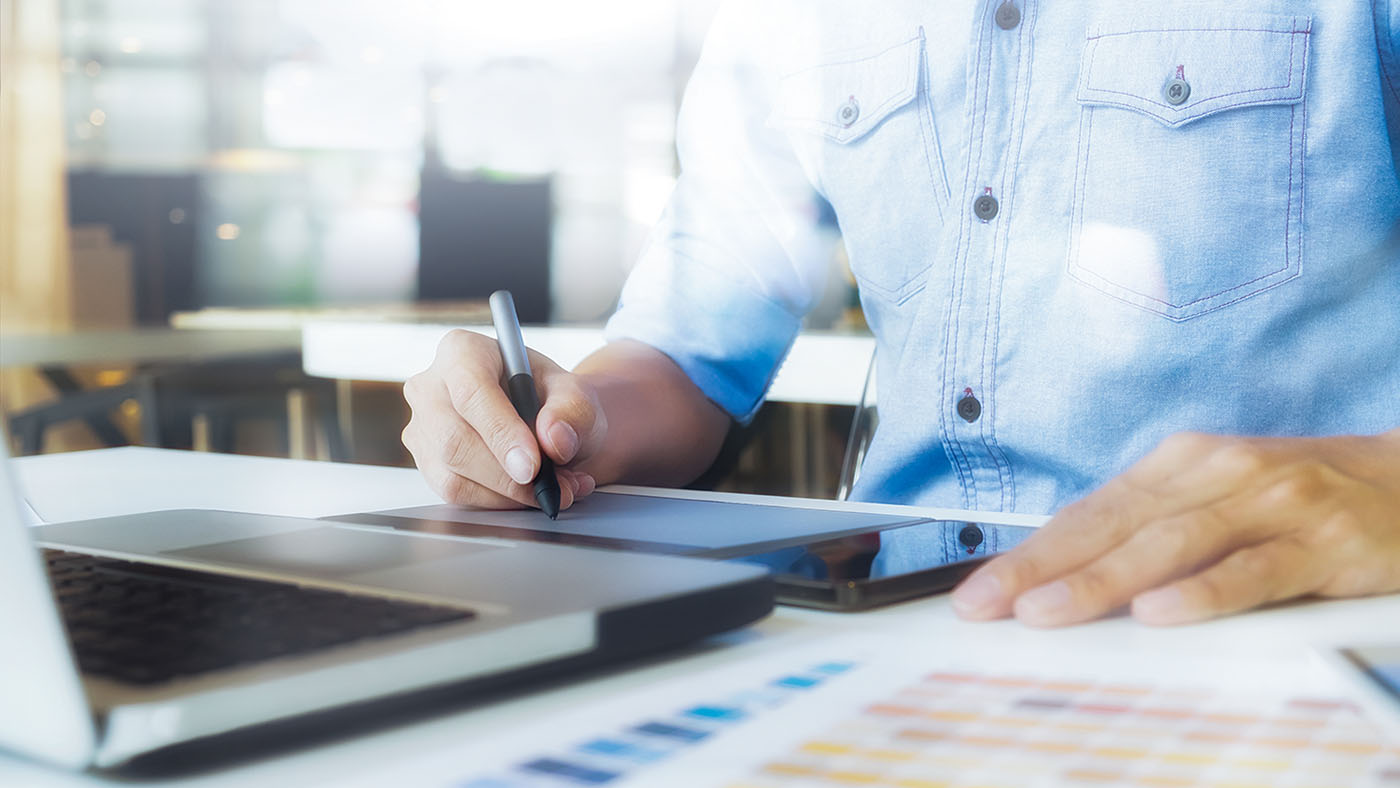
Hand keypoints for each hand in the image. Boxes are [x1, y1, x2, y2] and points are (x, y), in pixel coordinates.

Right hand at [402, 329, 606, 510]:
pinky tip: (531, 495)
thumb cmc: (553, 400)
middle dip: (508, 476)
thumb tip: (555, 440)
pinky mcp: (426, 463)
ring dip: (510, 495)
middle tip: (554, 488)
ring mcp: (422, 427)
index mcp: (462, 351)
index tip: (533, 466)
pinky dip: (499, 503)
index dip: (501, 432)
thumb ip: (572, 411)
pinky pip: (455, 494)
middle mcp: (431, 386)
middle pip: (454, 440)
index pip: (471, 392)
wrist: (547, 423)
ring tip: (556, 489)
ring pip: (452, 474)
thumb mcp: (576, 395)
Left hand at [951, 429, 1399, 625]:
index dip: (1028, 553)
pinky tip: (1159, 613)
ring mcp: (1270, 502)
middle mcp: (1216, 473)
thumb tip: (1065, 581)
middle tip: (988, 604)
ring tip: (1047, 610)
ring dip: (1101, 580)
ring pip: (1169, 545)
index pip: (1088, 514)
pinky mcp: (1320, 540)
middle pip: (1113, 525)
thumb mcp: (1214, 503)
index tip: (977, 591)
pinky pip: (1254, 571)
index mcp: (1179, 464)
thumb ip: (1148, 535)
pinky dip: (1204, 592)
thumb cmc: (1296, 501)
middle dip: (1042, 568)